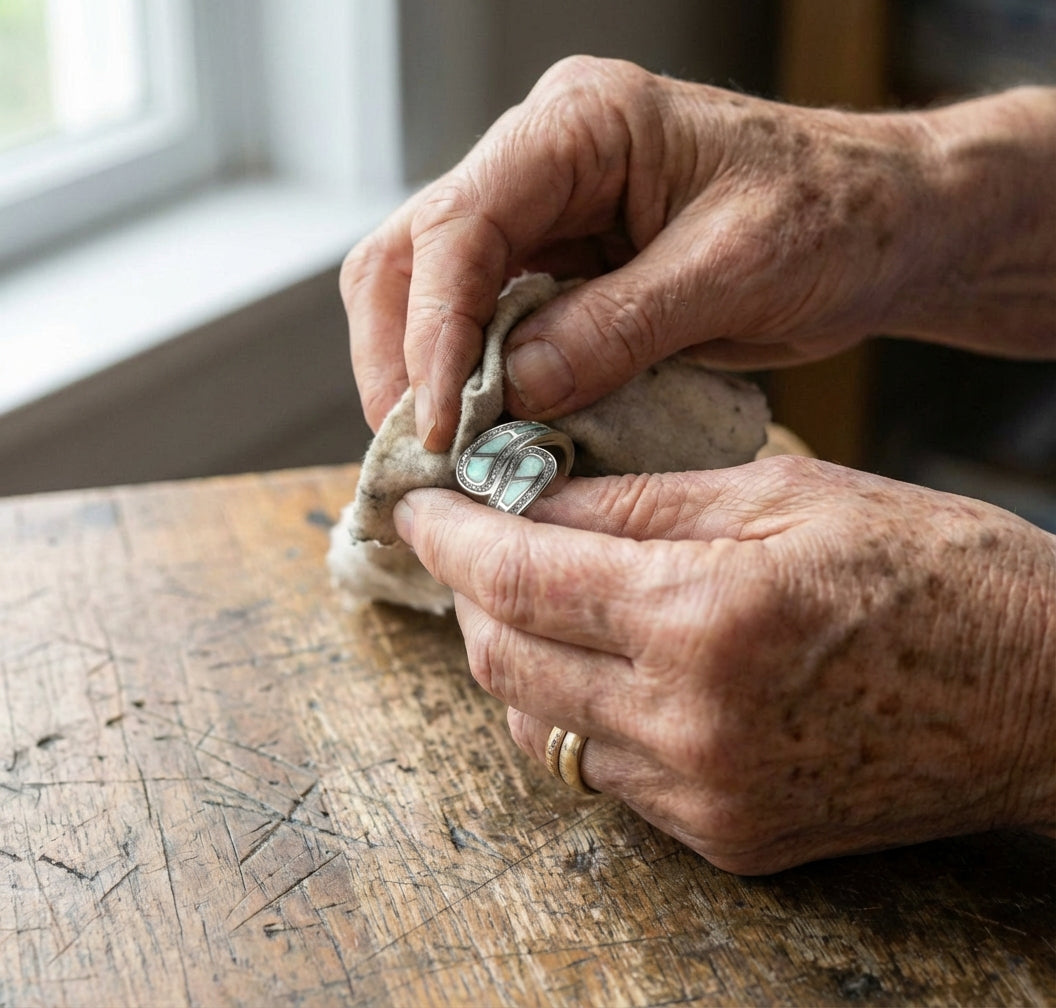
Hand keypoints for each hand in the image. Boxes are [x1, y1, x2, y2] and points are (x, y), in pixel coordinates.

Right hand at [342, 56, 1055, 448]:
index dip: (433, 332)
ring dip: (423, 373)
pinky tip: (484, 431)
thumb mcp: (730, 272)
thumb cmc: (830, 219)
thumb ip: (615, 328)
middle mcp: (542, 160)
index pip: (460, 224)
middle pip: (414, 253)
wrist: (879, 225)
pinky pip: (486, 322)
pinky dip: (472, 380)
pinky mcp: (560, 266)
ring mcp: (544, 213)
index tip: (441, 426)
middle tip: (419, 452)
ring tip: (442, 453)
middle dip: (401, 356)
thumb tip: (511, 394)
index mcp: (580, 125)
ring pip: (431, 289)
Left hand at [393, 456, 1055, 873]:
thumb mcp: (782, 494)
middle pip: (503, 662)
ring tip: (533, 595)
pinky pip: (601, 773)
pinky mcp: (726, 837)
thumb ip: (638, 502)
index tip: (418, 504)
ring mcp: (704, 796)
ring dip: (513, 655)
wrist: (1040, 696)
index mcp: (704, 616)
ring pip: (538, 726)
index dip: (451, 536)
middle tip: (473, 540)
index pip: (519, 576)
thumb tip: (532, 495)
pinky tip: (599, 663)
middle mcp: (688, 723)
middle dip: (469, 592)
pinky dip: (573, 712)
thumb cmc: (932, 570)